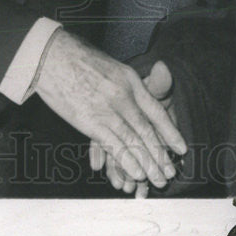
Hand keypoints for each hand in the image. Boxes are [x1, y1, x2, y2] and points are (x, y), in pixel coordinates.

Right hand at [34, 31, 185, 188]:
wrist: (53, 54)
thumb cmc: (80, 59)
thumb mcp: (113, 65)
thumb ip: (130, 81)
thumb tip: (153, 78)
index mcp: (131, 81)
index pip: (156, 111)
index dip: (170, 131)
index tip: (181, 148)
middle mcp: (124, 96)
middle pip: (147, 130)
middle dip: (160, 154)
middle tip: (171, 174)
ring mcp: (108, 109)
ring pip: (134, 141)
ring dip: (148, 163)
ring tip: (158, 180)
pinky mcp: (91, 121)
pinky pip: (114, 145)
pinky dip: (127, 161)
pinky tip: (137, 174)